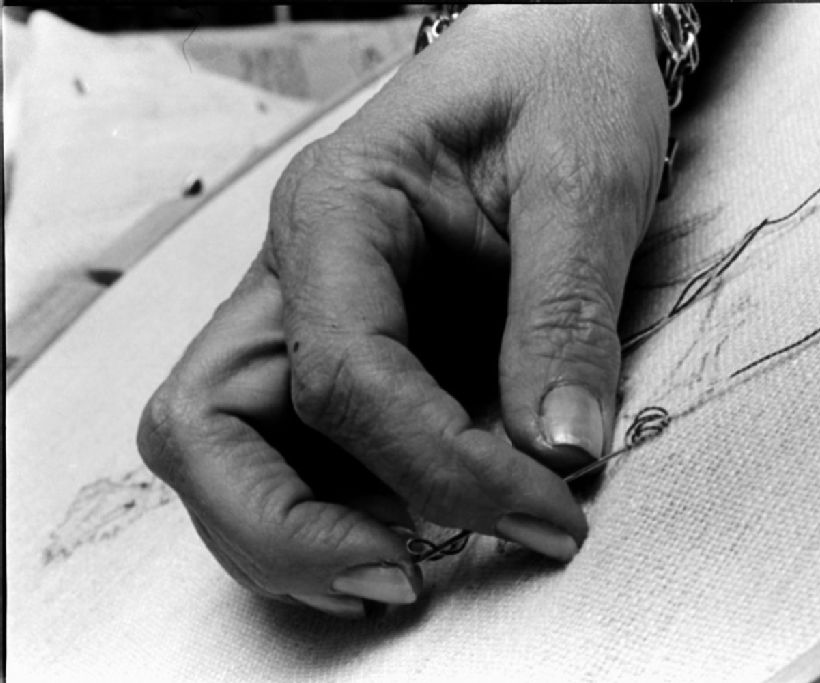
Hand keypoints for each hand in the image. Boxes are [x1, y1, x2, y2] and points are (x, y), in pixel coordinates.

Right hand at [137, 5, 667, 616]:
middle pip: (208, 427)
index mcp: (339, 212)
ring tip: (414, 567)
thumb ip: (563, 315)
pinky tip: (424, 525)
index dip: (436, 466)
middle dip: (289, 528)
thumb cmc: (555, 82)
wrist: (555, 50)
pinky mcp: (351, 351)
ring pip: (234, 453)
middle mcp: (301, 272)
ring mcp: (312, 316)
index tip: (536, 506)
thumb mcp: (581, 180)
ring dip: (304, 532)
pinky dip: (344, 509)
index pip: (341, 374)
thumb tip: (557, 447)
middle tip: (403, 578)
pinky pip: (303, 451)